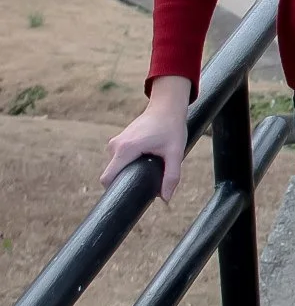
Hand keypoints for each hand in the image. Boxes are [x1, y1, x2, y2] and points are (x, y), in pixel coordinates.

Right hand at [100, 76, 191, 202]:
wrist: (167, 107)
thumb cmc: (172, 128)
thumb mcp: (175, 153)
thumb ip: (172, 176)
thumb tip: (166, 199)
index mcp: (125, 149)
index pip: (107, 178)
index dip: (115, 190)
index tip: (129, 195)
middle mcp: (115, 146)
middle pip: (112, 174)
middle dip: (126, 181)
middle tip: (147, 182)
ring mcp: (116, 142)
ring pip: (117, 166)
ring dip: (129, 171)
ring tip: (148, 169)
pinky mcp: (119, 140)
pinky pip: (119, 159)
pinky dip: (129, 164)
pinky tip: (145, 162)